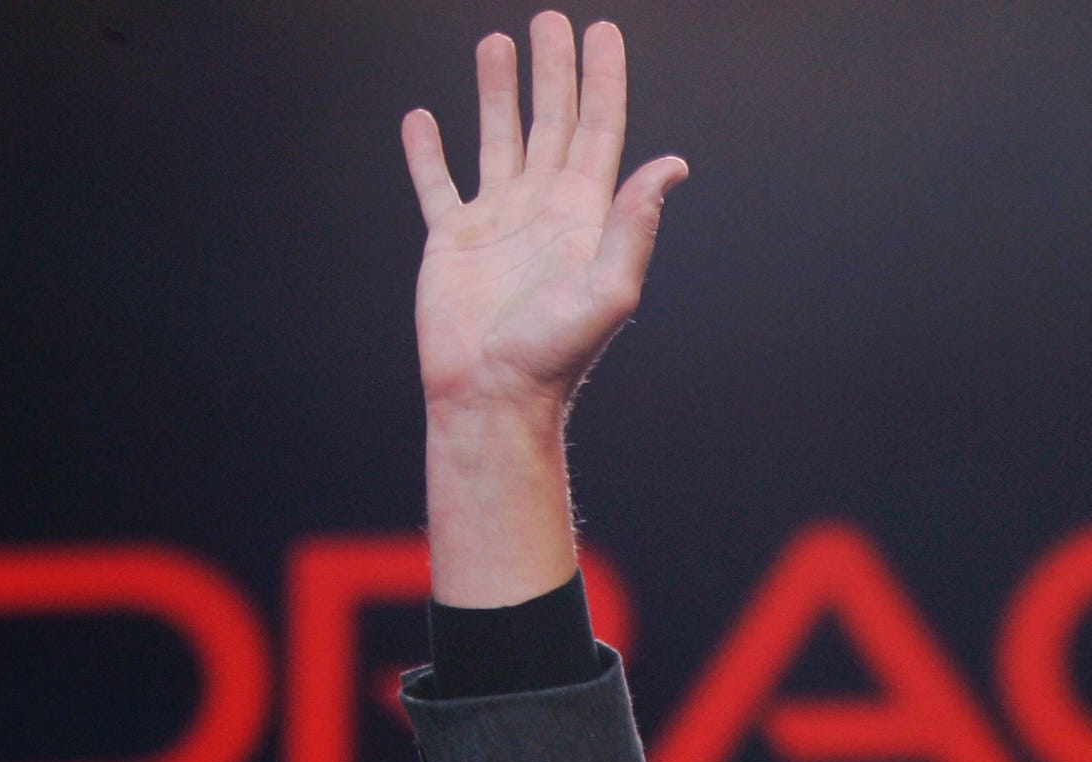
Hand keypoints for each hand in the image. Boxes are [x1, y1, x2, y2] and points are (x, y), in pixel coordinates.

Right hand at [403, 13, 687, 423]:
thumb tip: (670, 166)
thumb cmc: (552, 356)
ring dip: (498, 93)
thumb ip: (635, 224)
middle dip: (553, 72)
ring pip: (497, 140)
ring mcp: (496, 224)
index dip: (601, 81)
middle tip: (550, 22)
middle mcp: (542, 211)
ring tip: (496, 45)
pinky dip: (427, 152)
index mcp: (582, 216)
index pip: (598, 131)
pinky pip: (437, 184)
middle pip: (551, 123)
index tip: (600, 33)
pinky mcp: (451, 242)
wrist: (492, 395)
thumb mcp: (608, 289)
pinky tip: (422, 120)